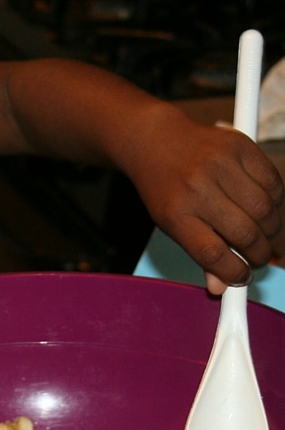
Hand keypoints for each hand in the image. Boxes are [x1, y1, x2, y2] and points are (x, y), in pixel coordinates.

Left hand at [122, 108, 282, 293]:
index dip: (234, 272)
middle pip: (246, 234)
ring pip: (266, 211)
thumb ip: (198, 254)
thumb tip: (222, 288)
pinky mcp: (240, 146)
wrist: (156, 141)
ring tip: (260, 234)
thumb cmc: (164, 188)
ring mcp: (220, 165)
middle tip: (256, 258)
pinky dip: (275, 201)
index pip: (212, 252)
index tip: (241, 277)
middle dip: (258, 255)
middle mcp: (197, 188)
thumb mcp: (170, 224)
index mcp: (175, 213)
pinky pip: (274, 183)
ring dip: (270, 231)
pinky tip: (262, 207)